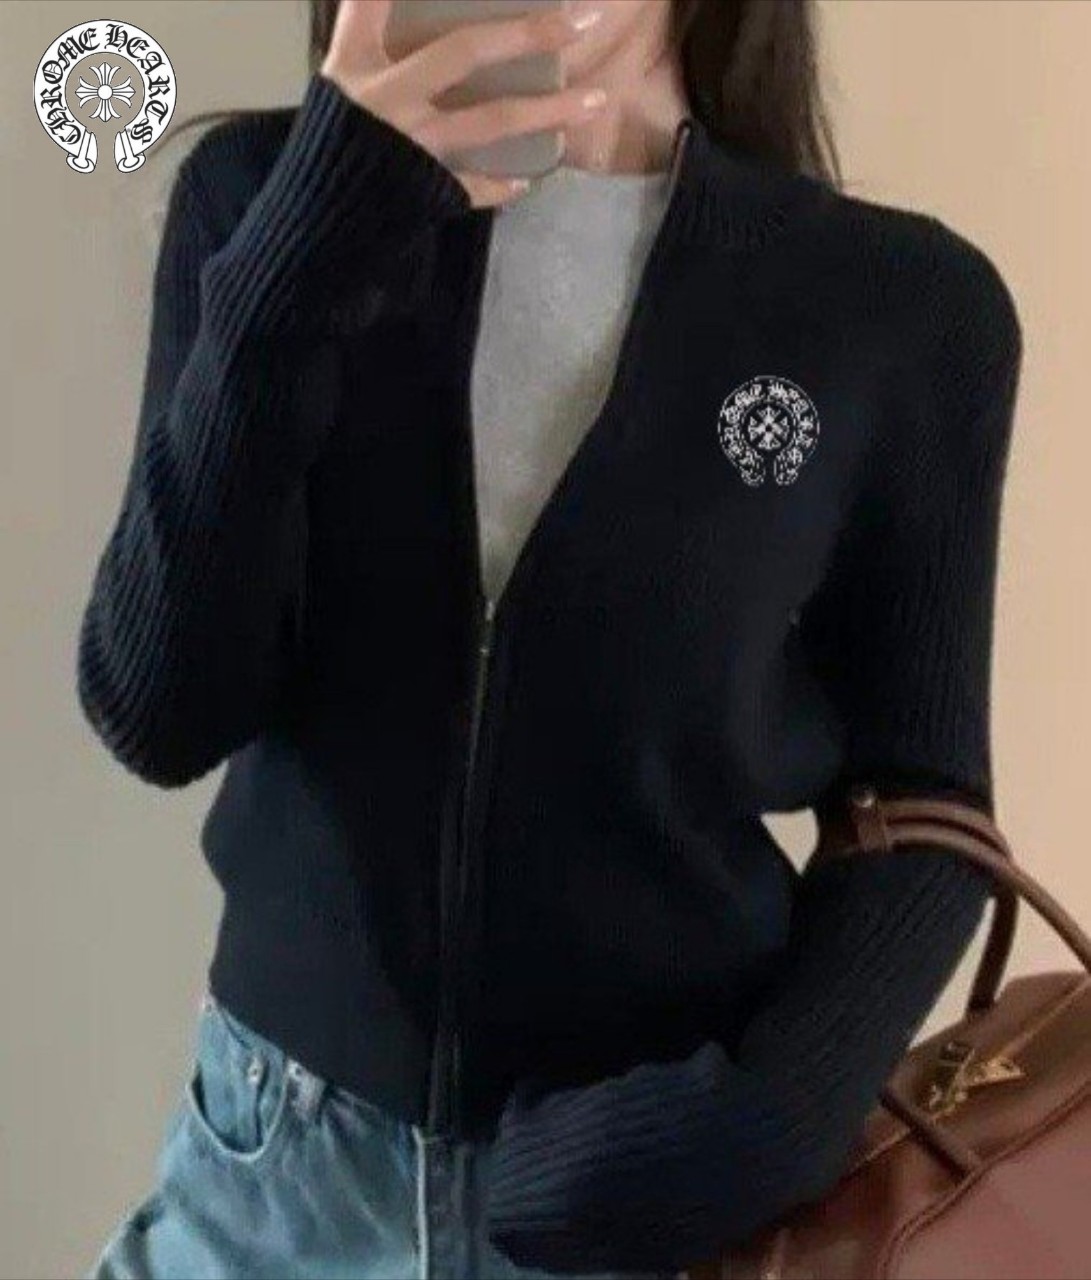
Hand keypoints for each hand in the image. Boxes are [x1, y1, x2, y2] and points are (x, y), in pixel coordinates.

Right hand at [319, 0, 607, 208]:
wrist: (310, 229)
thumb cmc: (325, 151)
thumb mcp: (338, 89)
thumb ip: (369, 44)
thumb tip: (411, 20)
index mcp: (355, 67)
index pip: (373, 3)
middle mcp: (386, 98)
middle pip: (463, 53)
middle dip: (525, 33)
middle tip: (581, 20)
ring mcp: (411, 145)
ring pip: (490, 121)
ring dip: (548, 110)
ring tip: (594, 100)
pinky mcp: (425, 188)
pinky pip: (475, 185)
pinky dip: (502, 185)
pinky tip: (528, 179)